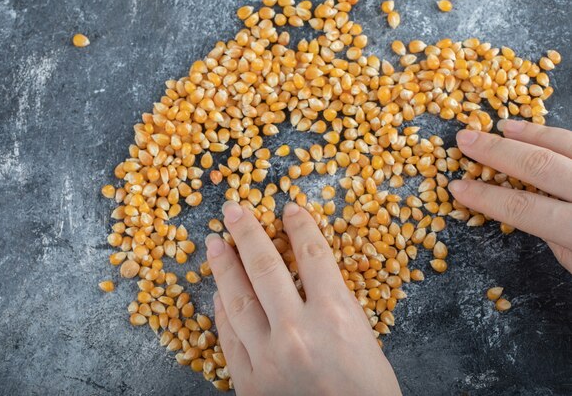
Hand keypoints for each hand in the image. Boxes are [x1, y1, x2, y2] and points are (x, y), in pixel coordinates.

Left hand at [205, 201, 400, 394]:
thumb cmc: (369, 391)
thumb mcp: (363, 336)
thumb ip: (332, 302)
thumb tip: (301, 273)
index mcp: (336, 316)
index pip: (313, 254)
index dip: (300, 226)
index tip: (289, 208)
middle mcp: (298, 332)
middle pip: (265, 267)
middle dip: (247, 233)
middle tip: (234, 209)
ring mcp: (268, 358)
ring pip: (239, 300)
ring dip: (224, 267)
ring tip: (216, 243)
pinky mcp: (250, 383)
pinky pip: (230, 337)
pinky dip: (223, 312)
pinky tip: (220, 294)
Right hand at [448, 120, 571, 273]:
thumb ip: (554, 232)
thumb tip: (529, 204)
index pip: (523, 208)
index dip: (485, 197)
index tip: (456, 188)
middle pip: (539, 166)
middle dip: (496, 152)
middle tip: (464, 140)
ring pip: (565, 145)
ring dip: (530, 134)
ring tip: (503, 128)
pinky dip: (557, 136)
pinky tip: (539, 132)